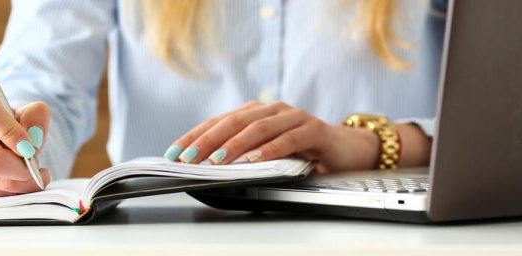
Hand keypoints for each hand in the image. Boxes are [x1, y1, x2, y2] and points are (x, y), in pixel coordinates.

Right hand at [0, 95, 51, 196]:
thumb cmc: (13, 128)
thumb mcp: (29, 115)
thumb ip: (36, 117)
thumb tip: (35, 136)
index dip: (12, 131)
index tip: (29, 146)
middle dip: (23, 169)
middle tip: (37, 169)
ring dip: (24, 182)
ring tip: (30, 172)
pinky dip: (15, 192)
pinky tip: (17, 180)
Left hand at [164, 101, 380, 173]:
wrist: (347, 149)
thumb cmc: (302, 152)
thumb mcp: (267, 153)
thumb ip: (243, 155)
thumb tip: (206, 169)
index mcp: (255, 113)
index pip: (218, 122)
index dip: (194, 136)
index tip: (174, 153)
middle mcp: (271, 110)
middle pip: (233, 122)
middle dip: (206, 140)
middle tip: (188, 157)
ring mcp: (293, 117)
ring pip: (258, 128)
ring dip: (235, 145)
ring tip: (217, 160)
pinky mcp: (314, 129)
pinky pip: (289, 138)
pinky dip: (269, 150)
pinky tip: (255, 160)